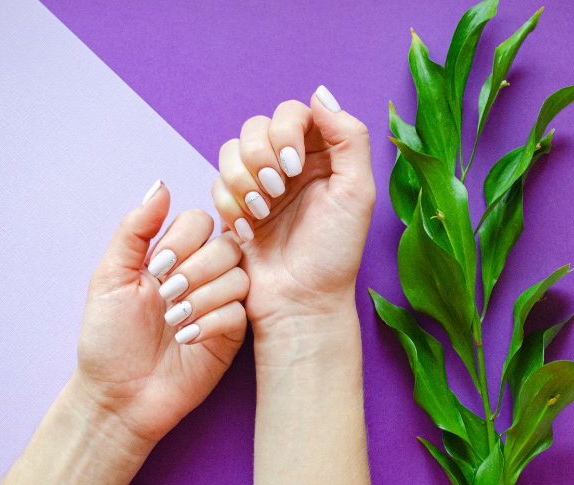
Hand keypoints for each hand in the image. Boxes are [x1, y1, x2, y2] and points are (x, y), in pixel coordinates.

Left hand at [74, 182, 248, 443]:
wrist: (118, 394)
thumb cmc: (108, 336)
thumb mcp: (110, 276)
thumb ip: (135, 229)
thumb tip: (161, 184)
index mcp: (172, 255)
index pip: (200, 220)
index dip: (182, 240)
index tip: (154, 269)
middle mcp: (201, 274)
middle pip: (227, 245)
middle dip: (194, 271)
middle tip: (165, 297)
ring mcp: (219, 303)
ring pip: (238, 277)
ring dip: (202, 298)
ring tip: (173, 322)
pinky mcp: (232, 334)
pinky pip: (240, 312)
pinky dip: (212, 322)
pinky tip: (187, 338)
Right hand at [211, 86, 374, 333]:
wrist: (300, 302)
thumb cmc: (333, 254)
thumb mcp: (357, 193)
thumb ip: (348, 138)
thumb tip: (321, 94)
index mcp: (324, 156)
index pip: (294, 113)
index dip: (286, 132)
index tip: (295, 166)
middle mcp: (291, 165)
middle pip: (256, 126)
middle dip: (260, 156)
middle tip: (276, 191)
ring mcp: (261, 185)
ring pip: (231, 150)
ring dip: (241, 179)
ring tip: (261, 212)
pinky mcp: (236, 207)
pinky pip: (216, 183)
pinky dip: (229, 204)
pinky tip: (247, 230)